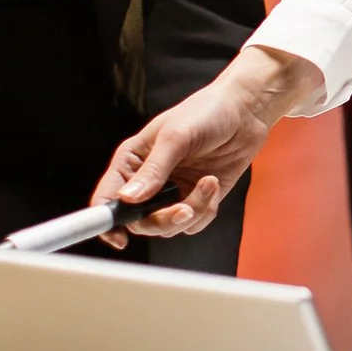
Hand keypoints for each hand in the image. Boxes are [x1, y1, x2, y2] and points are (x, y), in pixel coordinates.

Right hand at [92, 46, 320, 243]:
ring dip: (191, 212)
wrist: (246, 112)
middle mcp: (147, 180)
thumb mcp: (176, 137)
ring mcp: (172, 191)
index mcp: (132, 161)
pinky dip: (205, 209)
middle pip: (139, 221)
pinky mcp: (196, 198)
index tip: (118, 238)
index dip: (106, 221)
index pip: (107, 197)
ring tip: (209, 183)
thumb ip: (153, 170)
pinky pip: (194, 222)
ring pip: (168, 226)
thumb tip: (128, 199)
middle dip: (162, 220)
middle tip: (184, 210)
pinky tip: (214, 183)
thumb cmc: (206, 112)